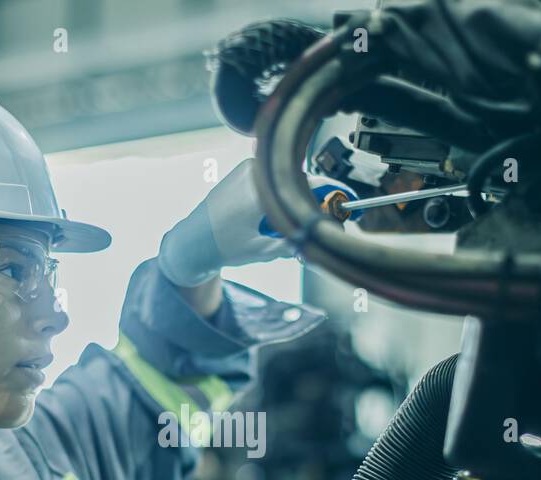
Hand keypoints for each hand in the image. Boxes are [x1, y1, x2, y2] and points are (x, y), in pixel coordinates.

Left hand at [157, 157, 355, 287]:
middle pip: (298, 182)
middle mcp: (255, 172)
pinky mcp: (244, 170)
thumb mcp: (265, 251)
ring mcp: (248, 168)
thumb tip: (322, 235)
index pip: (307, 187)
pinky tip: (266, 216)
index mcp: (260, 190)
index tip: (347, 202)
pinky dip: (277, 195)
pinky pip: (272, 179)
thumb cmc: (224, 246)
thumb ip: (296, 240)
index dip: (331, 196)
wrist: (193, 241)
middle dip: (308, 202)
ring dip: (289, 200)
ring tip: (274, 226)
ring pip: (285, 181)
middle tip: (315, 222)